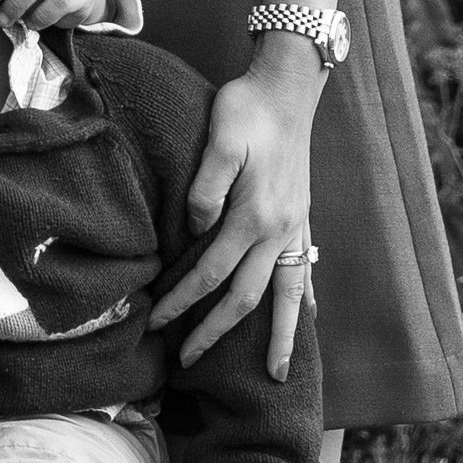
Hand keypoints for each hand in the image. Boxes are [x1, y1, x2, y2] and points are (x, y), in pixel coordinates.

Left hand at [148, 38, 320, 377]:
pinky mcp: (301, 218)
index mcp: (255, 216)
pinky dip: (304, 301)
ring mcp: (295, 227)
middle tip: (188, 362)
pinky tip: (306, 319)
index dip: (183, 301)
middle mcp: (280, 231)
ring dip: (277, 336)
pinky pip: (304, 271)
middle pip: (246, 296)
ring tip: (275, 375)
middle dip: (216, 332)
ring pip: (286, 295)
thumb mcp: (219, 139)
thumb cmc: (246, 108)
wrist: (287, 87)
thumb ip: (206, 189)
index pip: (211, 272)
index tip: (157, 323)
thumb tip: (195, 231)